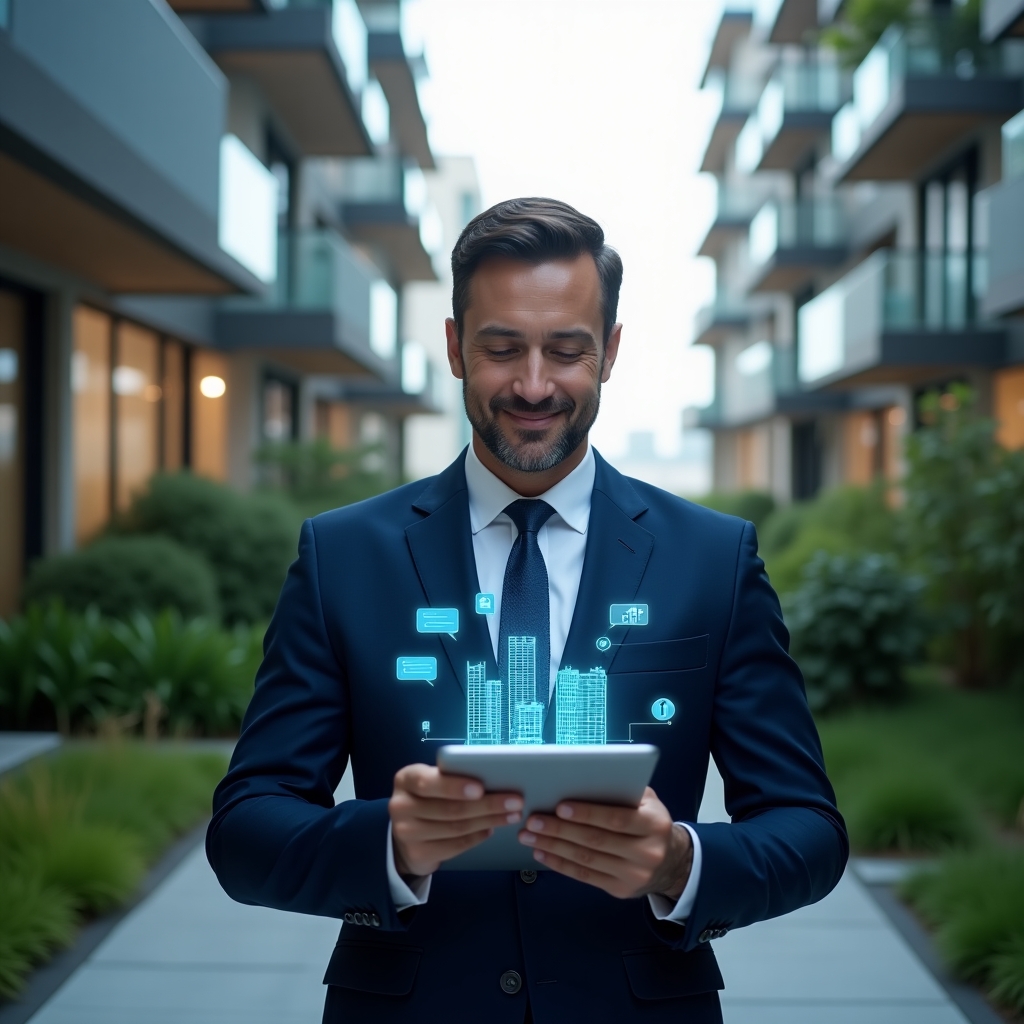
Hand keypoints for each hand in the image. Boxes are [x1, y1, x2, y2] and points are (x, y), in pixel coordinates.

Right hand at [389, 764, 522, 877]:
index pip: (429, 782)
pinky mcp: (418, 853)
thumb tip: (493, 778)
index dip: (455, 786)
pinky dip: (477, 837)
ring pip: (456, 827)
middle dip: (487, 805)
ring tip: (511, 815)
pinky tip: (491, 829)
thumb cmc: (427, 797)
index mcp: (406, 779)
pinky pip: (455, 845)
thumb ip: (451, 777)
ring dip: (489, 821)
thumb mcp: (432, 781)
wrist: (405, 832)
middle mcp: (401, 806)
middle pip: (450, 808)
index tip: (481, 788)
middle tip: (516, 802)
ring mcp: (406, 832)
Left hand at [517, 786, 692, 900]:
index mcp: (654, 824)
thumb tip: (582, 780)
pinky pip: (585, 876)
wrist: (671, 862)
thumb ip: (622, 791)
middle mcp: (647, 853)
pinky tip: (542, 853)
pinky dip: (560, 865)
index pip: (617, 819)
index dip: (588, 813)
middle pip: (596, 841)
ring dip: (553, 847)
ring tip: (529, 836)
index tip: (560, 806)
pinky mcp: (619, 890)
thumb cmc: (649, 821)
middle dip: (560, 830)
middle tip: (533, 821)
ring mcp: (633, 875)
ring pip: (586, 860)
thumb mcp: (647, 801)